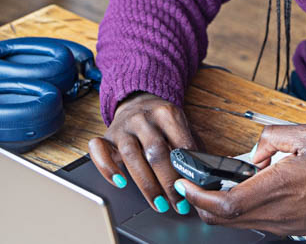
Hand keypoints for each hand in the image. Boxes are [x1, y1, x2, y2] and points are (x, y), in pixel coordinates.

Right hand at [88, 92, 199, 214]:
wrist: (138, 101)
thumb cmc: (163, 122)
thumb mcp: (182, 126)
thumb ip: (192, 146)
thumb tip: (206, 174)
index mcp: (167, 113)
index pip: (180, 144)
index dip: (187, 170)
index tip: (192, 189)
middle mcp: (143, 118)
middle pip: (156, 152)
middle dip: (169, 182)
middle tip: (178, 203)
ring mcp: (123, 127)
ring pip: (132, 156)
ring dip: (147, 185)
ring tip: (159, 203)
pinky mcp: (106, 136)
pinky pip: (99, 151)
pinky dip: (107, 168)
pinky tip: (120, 183)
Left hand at [174, 124, 305, 235]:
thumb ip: (274, 137)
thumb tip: (255, 152)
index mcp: (280, 186)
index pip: (227, 203)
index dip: (199, 195)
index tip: (187, 183)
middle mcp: (278, 212)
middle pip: (223, 219)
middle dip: (200, 203)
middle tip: (192, 185)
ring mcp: (282, 225)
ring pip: (235, 224)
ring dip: (218, 208)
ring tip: (216, 186)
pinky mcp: (288, 229)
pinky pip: (253, 224)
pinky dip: (238, 211)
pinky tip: (244, 193)